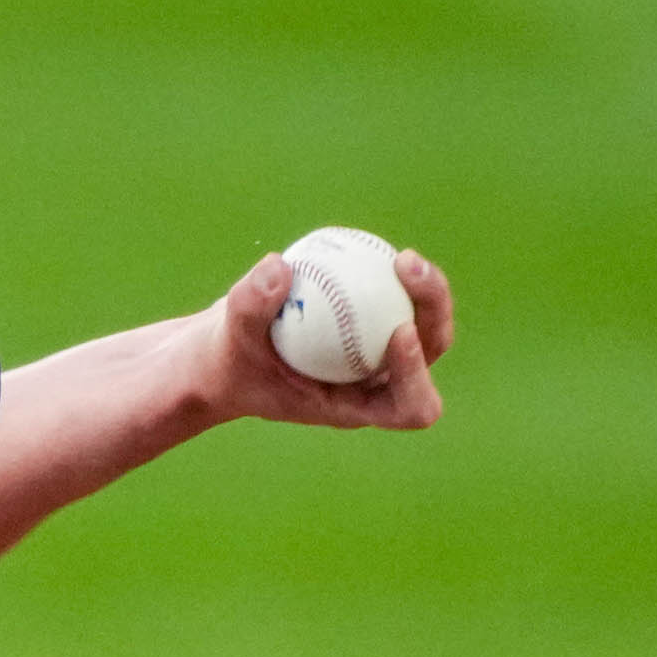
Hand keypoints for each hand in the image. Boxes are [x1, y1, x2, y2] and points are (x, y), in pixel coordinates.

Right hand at [178, 246, 453, 431]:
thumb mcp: (227, 339)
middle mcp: (376, 382)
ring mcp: (378, 353)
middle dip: (434, 310)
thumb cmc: (228, 362)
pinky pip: (397, 297)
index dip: (419, 373)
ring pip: (424, 321)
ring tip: (402, 258)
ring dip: (425, 289)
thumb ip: (248, 306)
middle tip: (407, 270)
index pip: (408, 405)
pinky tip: (375, 249)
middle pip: (431, 350)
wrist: (223, 357)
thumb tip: (279, 266)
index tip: (399, 331)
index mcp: (355, 407)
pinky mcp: (372, 324)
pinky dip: (391, 274)